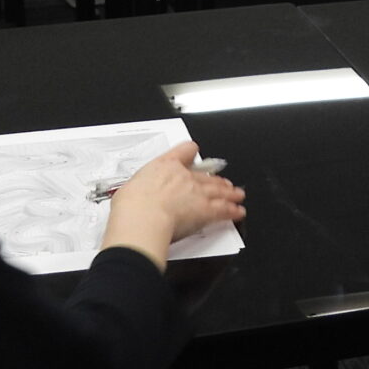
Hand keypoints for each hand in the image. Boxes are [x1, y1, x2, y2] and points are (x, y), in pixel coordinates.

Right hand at [104, 141, 245, 254]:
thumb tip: (134, 196)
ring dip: (230, 193)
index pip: (184, 151)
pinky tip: (238, 212)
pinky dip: (233, 211)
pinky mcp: (206, 210)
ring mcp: (198, 192)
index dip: (190, 152)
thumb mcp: (130, 188)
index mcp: (165, 166)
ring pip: (219, 190)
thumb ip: (139, 189)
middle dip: (216, 180)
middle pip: (206, 175)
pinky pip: (224, 209)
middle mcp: (185, 176)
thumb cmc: (132, 205)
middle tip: (223, 183)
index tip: (193, 153)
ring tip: (237, 194)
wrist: (143, 217)